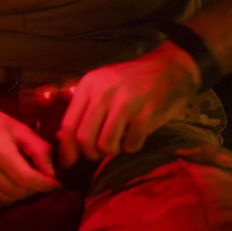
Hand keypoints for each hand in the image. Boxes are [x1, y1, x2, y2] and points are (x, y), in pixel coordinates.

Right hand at [0, 96, 61, 203]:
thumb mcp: (16, 126)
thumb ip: (38, 148)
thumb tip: (53, 172)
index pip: (28, 179)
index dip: (46, 184)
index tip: (57, 183)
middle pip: (19, 192)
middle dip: (36, 189)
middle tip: (43, 182)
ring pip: (7, 199)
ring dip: (21, 194)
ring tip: (27, 182)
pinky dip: (5, 196)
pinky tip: (8, 183)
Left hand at [57, 42, 200, 167]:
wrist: (169, 68)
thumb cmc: (131, 80)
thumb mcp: (101, 84)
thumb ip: (83, 108)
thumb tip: (62, 140)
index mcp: (88, 85)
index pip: (68, 125)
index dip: (66, 150)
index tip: (68, 162)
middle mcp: (103, 93)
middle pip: (84, 139)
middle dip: (89, 154)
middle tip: (98, 153)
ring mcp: (125, 103)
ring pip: (105, 145)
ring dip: (112, 150)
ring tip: (119, 141)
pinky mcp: (146, 113)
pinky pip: (130, 145)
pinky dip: (132, 146)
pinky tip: (135, 135)